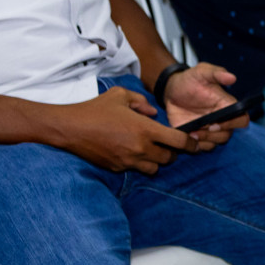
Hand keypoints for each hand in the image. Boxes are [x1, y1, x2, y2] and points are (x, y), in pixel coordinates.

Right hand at [51, 88, 191, 173]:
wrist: (70, 128)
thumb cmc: (96, 109)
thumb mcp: (121, 95)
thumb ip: (142, 102)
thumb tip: (153, 113)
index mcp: (145, 129)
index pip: (179, 142)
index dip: (191, 144)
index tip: (194, 144)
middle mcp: (140, 148)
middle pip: (169, 158)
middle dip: (172, 152)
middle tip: (166, 143)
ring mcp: (128, 161)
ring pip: (154, 168)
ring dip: (156, 160)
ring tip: (148, 149)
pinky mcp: (117, 168)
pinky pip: (136, 169)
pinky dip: (138, 163)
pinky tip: (130, 152)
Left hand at [162, 62, 243, 149]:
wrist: (171, 89)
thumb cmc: (190, 79)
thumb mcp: (202, 71)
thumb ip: (217, 73)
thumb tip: (232, 78)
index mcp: (226, 106)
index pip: (242, 119)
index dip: (234, 123)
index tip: (217, 120)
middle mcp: (221, 120)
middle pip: (227, 135)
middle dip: (214, 134)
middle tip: (200, 127)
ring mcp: (208, 129)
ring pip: (215, 143)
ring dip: (205, 140)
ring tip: (192, 132)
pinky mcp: (196, 136)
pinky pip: (201, 147)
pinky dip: (196, 145)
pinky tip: (187, 135)